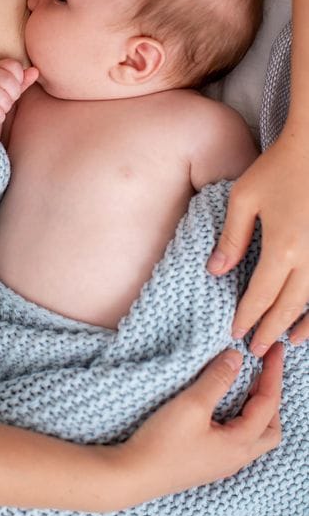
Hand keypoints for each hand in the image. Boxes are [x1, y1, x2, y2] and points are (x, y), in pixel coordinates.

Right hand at [0, 59, 38, 132]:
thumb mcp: (11, 89)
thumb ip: (23, 80)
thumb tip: (35, 71)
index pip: (15, 66)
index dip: (19, 79)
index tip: (11, 87)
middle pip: (11, 82)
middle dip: (12, 95)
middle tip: (5, 99)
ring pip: (5, 99)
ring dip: (5, 108)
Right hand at [124, 345, 282, 500]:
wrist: (135, 475)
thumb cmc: (163, 443)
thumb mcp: (192, 405)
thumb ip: (217, 380)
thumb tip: (236, 359)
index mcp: (239, 444)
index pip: (268, 404)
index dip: (274, 374)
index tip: (275, 350)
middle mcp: (236, 457)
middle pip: (270, 427)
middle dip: (272, 396)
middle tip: (265, 370)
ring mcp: (222, 462)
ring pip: (255, 435)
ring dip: (258, 408)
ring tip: (249, 384)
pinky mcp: (207, 461)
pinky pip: (238, 438)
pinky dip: (242, 417)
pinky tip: (227, 406)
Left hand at [206, 130, 308, 353]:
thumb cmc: (279, 167)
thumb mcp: (245, 197)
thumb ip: (232, 237)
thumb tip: (217, 271)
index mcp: (283, 248)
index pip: (261, 295)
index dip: (247, 317)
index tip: (235, 333)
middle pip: (288, 306)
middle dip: (269, 329)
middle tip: (254, 348)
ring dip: (299, 324)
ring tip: (285, 342)